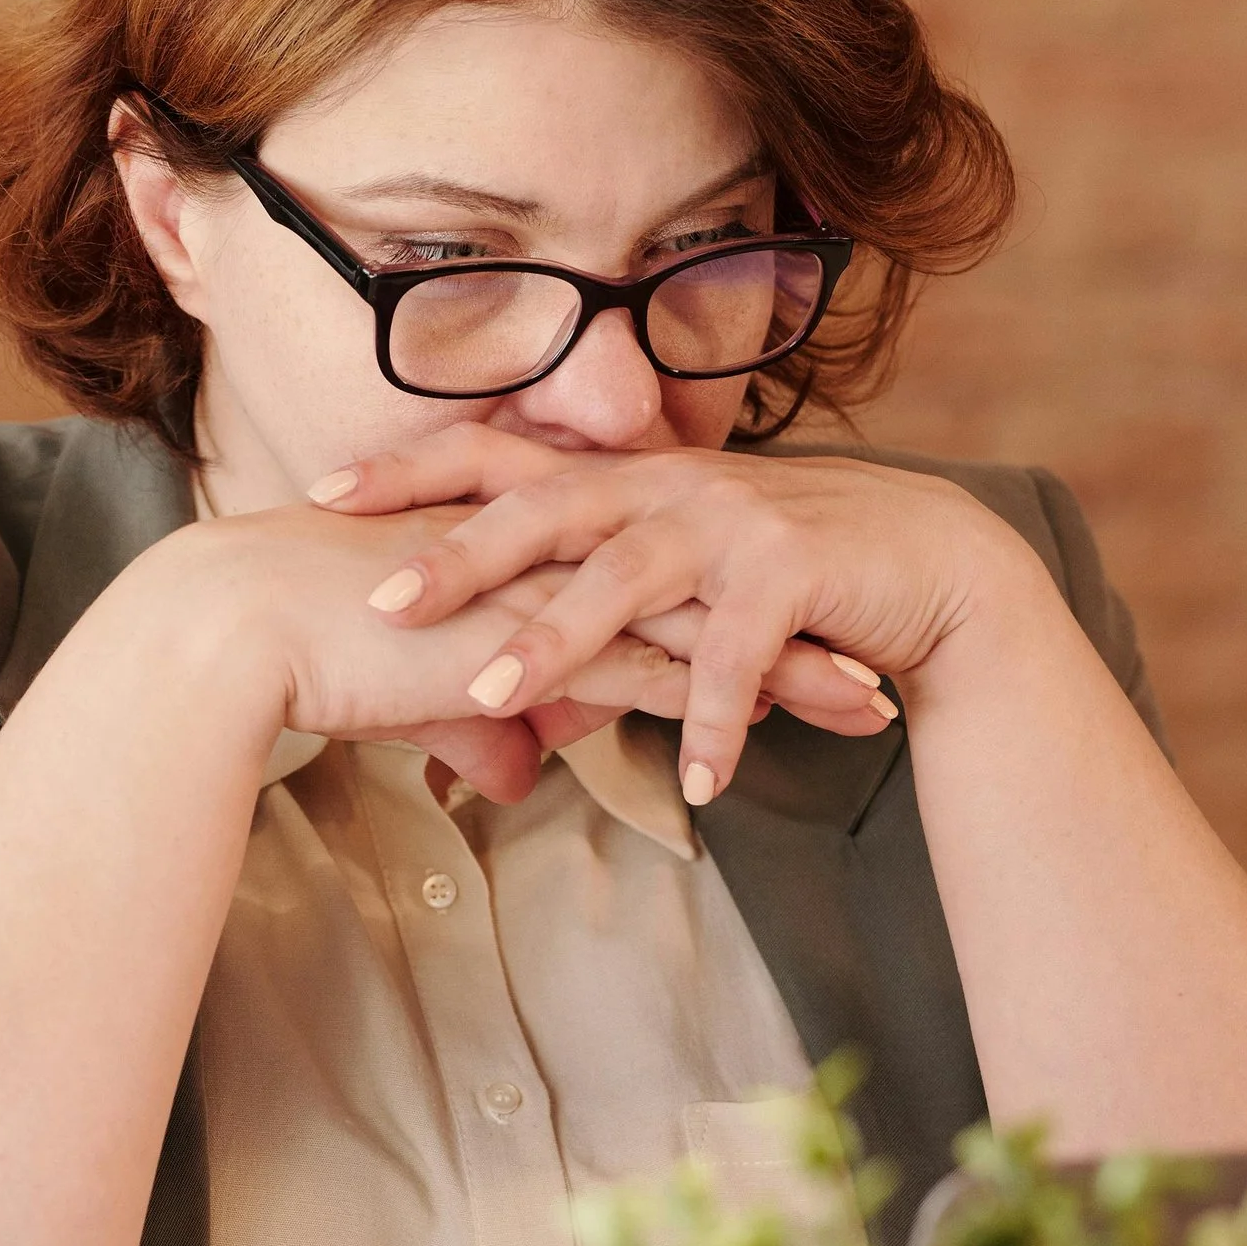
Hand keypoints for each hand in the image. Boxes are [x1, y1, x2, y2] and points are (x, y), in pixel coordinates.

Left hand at [309, 426, 1025, 804]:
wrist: (927, 563)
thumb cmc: (777, 581)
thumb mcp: (667, 602)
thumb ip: (575, 646)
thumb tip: (476, 719)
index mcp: (619, 483)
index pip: (495, 462)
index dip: (410, 473)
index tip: (320, 495)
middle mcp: (664, 487)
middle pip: (542, 510)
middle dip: (458, 556)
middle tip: (377, 600)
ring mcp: (730, 523)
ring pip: (625, 577)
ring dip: (557, 640)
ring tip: (488, 698)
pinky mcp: (795, 572)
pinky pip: (741, 654)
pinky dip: (717, 719)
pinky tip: (697, 783)